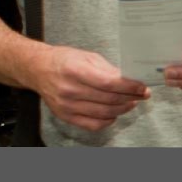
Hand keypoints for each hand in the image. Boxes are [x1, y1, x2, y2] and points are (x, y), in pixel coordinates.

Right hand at [33, 46, 149, 131]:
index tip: (143, 87)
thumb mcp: (88, 57)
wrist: (38, 69)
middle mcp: (69, 90)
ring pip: (103, 113)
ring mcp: (66, 106)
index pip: (109, 83)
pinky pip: (92, 125)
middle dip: (130, 98)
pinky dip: (108, 121)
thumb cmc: (65, 60)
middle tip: (142, 95)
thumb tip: (130, 80)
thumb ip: (109, 69)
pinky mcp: (65, 116)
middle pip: (108, 99)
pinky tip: (115, 113)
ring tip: (132, 103)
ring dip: (123, 109)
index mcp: (76, 71)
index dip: (129, 87)